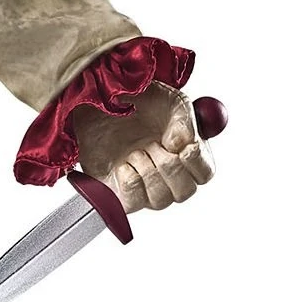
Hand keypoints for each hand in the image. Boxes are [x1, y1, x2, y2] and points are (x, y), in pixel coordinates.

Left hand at [72, 82, 214, 212]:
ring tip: (135, 152)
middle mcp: (169, 174)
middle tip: (153, 146)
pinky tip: (124, 165)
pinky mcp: (121, 193)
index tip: (186, 149)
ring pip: (160, 200)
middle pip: (184, 191)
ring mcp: (145, 187)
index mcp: (187, 152)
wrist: (97, 107)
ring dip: (148, 174)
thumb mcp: (164, 98)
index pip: (204, 172)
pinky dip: (130, 184)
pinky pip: (133, 203)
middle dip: (169, 168)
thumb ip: (182, 119)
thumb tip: (182, 143)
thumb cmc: (135, 103)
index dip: (197, 163)